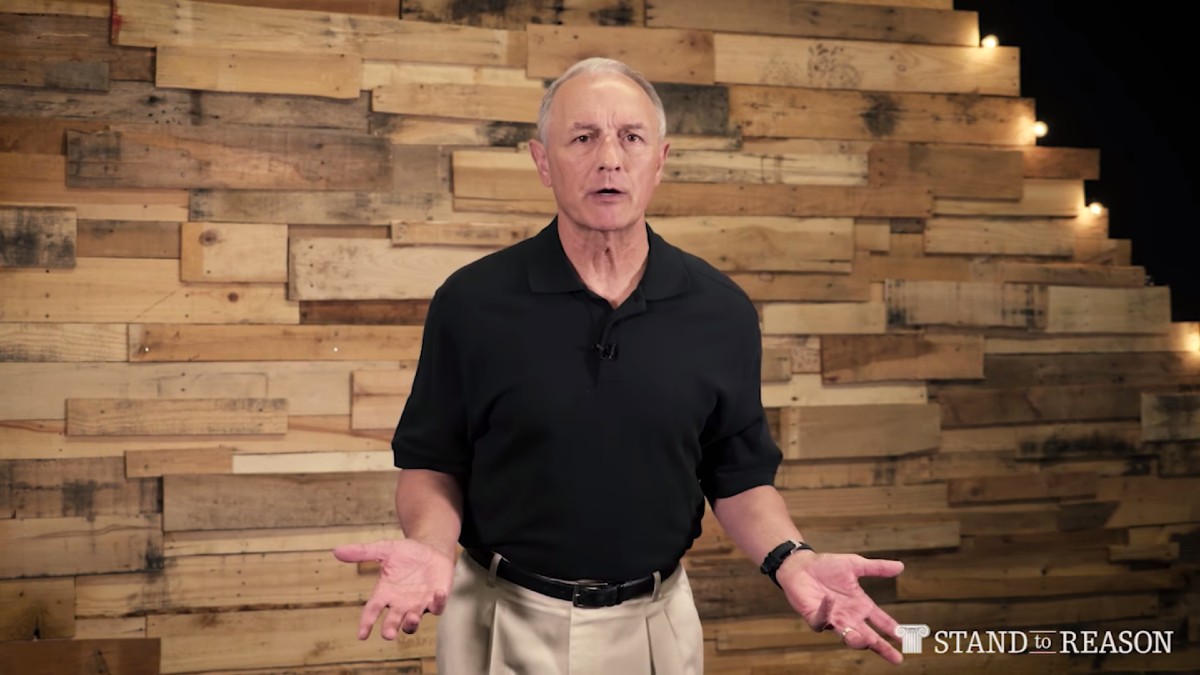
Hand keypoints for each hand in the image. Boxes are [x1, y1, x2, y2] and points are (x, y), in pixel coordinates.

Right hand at [333, 539, 454, 639]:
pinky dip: (438, 603)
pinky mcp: (436, 599)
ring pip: (413, 622)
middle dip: (390, 629)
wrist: (431, 549)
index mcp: (385, 593)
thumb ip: (362, 552)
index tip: (361, 635)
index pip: (372, 611)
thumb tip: (336, 551)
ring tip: (411, 618)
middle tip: (388, 634)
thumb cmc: (406, 553)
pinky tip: (437, 594)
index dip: (366, 623)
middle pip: (393, 622)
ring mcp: (419, 603)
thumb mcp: (384, 549)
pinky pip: (438, 607)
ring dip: (412, 622)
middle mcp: (400, 603)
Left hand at [775, 551, 904, 663]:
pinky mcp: (815, 617)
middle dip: (881, 647)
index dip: (892, 630)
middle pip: (868, 637)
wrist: (801, 565)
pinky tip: (831, 600)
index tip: (905, 638)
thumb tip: (901, 566)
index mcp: (860, 605)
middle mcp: (849, 616)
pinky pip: (822, 620)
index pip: (880, 621)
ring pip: (847, 637)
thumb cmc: (827, 566)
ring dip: (857, 640)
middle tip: (896, 658)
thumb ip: (877, 568)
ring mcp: (832, 619)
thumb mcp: (855, 565)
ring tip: (867, 641)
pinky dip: (826, 611)